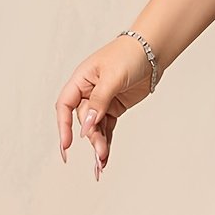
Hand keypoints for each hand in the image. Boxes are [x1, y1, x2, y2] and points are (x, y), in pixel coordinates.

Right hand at [54, 34, 154, 178]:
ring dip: (99, 144)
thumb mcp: (113, 77)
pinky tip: (105, 157)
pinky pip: (107, 127)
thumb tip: (88, 124)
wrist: (151, 52)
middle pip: (83, 121)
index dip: (63, 126)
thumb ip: (100, 101)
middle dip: (91, 138)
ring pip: (95, 127)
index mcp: (80, 81)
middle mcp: (87, 92)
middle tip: (100, 155)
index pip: (65, 106)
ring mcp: (101, 101)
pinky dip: (106, 141)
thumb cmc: (128, 55)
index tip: (67, 144)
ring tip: (102, 162)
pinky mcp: (114, 108)